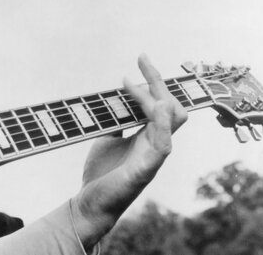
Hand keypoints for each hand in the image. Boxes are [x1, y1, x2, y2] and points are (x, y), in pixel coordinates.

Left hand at [71, 54, 187, 246]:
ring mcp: (153, 156)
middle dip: (158, 80)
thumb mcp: (108, 138)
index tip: (140, 58)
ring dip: (157, 98)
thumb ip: (116, 121)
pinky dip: (161, 125)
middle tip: (142, 59)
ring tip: (137, 84)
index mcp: (148, 135)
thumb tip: (114, 99)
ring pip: (171, 121)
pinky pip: (163, 145)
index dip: (153, 79)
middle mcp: (155, 143)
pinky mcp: (145, 170)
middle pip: (171, 105)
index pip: (160, 101)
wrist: (91, 204)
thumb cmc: (102, 174)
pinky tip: (155, 108)